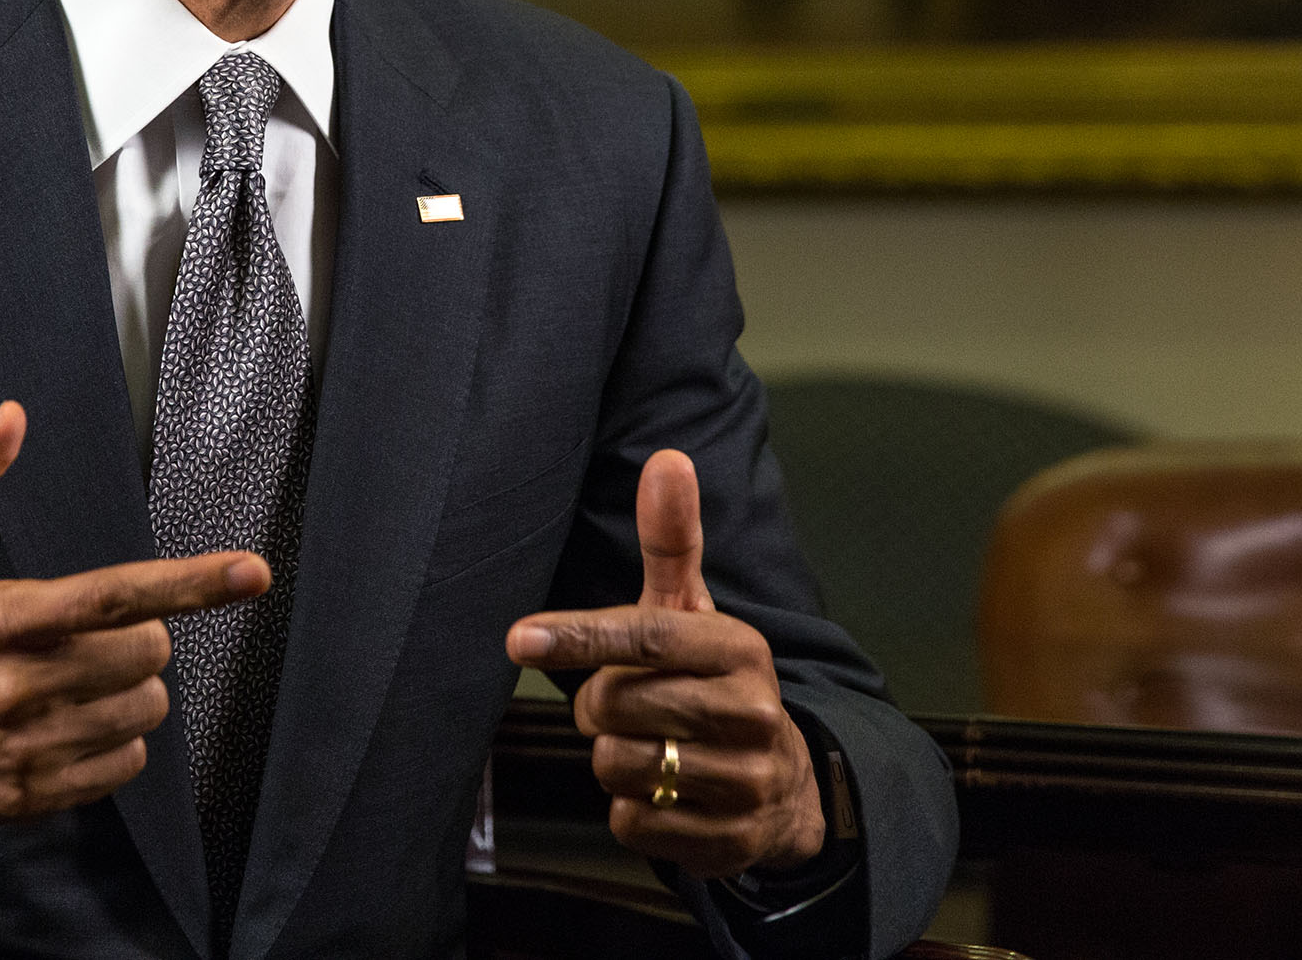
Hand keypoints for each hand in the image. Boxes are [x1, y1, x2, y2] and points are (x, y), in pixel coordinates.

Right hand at [0, 401, 267, 832]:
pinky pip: (121, 769)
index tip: (251, 572)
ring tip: (89, 681)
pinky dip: (118, 745)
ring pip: (140, 714)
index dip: (188, 584)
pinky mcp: (26, 796)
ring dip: (133, 692)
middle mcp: (15, 686)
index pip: (110, 597)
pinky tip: (79, 725)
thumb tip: (10, 414)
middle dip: (144, 641)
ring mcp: (23, 747)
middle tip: (106, 637)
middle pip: (142, 658)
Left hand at [505, 449, 825, 880]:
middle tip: (628, 704)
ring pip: (618, 766)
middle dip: (602, 706)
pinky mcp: (727, 842)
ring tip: (648, 744)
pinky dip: (632, 808)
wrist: (782, 780)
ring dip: (613, 757)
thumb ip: (672, 540)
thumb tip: (667, 459)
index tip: (519, 638)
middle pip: (617, 705)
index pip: (645, 637)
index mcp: (739, 648)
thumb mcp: (695, 612)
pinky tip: (663, 791)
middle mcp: (751, 712)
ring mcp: (744, 780)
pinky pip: (632, 822)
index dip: (578, 636)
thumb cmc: (713, 680)